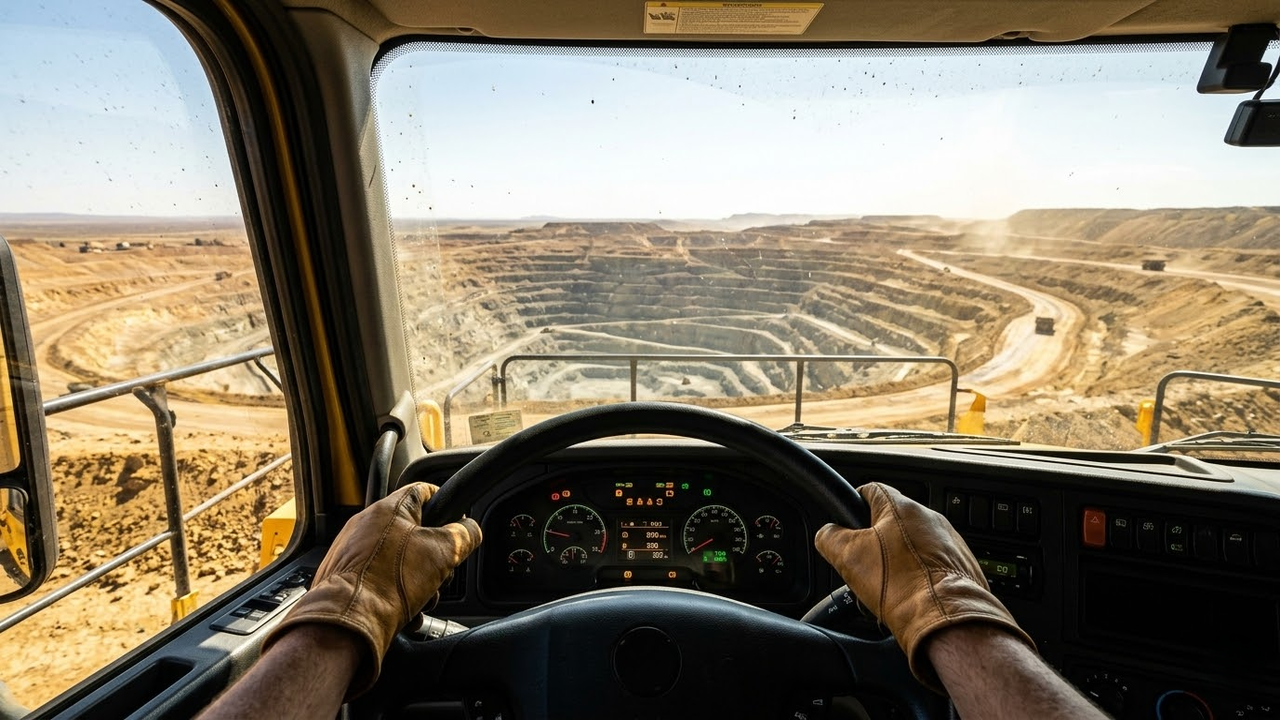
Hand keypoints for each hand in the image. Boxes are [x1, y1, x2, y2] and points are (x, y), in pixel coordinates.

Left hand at [263, 482, 481, 697]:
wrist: (347, 621)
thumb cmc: (388, 583)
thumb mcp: (443, 553)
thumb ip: (464, 535)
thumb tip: (471, 531)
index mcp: (388, 509)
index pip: (424, 491)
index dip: (446, 504)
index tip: (457, 521)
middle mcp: (365, 527)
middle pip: (415, 535)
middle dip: (434, 560)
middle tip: (441, 575)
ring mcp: (352, 554)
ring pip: (400, 564)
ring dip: (418, 584)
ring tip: (421, 600)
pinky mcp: (345, 580)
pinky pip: (381, 584)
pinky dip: (397, 598)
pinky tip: (405, 614)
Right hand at [814, 482, 1032, 690]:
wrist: (946, 618)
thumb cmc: (901, 586)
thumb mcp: (848, 558)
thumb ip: (830, 537)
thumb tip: (827, 534)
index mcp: (901, 507)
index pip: (870, 490)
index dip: (854, 506)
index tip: (848, 524)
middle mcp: (930, 518)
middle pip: (893, 522)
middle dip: (878, 543)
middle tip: (866, 566)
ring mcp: (950, 542)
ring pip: (915, 545)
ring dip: (901, 561)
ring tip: (890, 587)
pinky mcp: (963, 565)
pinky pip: (935, 565)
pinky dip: (922, 576)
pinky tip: (912, 595)